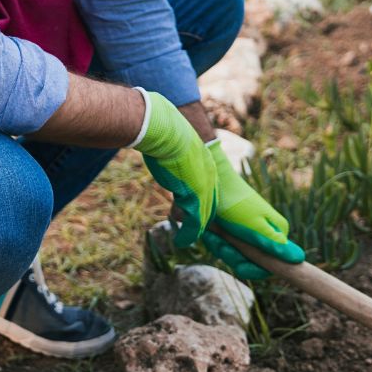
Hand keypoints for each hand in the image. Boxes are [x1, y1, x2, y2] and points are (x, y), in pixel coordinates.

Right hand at [134, 93, 216, 246]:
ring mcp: (204, 188)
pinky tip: (181, 240)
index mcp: (206, 163)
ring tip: (185, 239)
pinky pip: (194, 223)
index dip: (203, 203)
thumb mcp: (173, 145)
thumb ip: (173, 154)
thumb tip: (161, 150)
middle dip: (202, 220)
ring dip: (193, 231)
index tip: (195, 213)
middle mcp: (210, 177)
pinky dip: (188, 235)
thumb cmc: (165, 132)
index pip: (210, 190)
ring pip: (203, 217)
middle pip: (210, 206)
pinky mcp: (195, 198)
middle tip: (192, 231)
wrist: (167, 130)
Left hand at [200, 142, 304, 279]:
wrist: (214, 183)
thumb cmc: (236, 204)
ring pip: (237, 257)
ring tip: (216, 233)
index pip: (272, 266)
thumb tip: (299, 258)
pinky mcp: (235, 233)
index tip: (240, 264)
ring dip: (223, 248)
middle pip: (252, 263)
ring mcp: (250, 235)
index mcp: (278, 235)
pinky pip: (227, 249)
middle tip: (223, 243)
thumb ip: (274, 244)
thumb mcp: (255, 226)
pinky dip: (217, 243)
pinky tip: (212, 233)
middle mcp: (267, 236)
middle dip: (234, 256)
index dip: (255, 268)